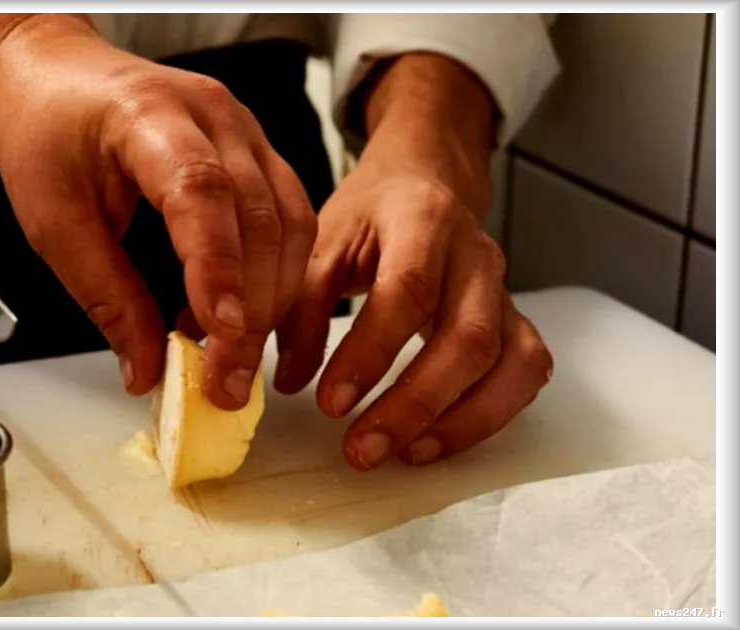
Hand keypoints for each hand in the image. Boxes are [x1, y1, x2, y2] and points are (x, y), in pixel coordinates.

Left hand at [0, 16, 317, 408]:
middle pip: (259, 216)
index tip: (221, 330)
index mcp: (149, 114)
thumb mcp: (53, 221)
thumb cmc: (46, 132)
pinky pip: (288, 220)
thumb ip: (104, 296)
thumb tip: (148, 368)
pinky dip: (272, 278)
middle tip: (227, 382)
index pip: (200, 190)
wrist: (54, 78)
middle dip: (251, 310)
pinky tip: (239, 321)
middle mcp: (214, 115)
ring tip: (233, 362)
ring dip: (270, 302)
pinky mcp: (255, 155)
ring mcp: (244, 132)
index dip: (217, 266)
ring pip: (290, 224)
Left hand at [274, 54, 553, 469]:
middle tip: (361, 450)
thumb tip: (290, 383)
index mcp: (422, 218)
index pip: (407, 291)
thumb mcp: (320, 244)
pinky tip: (437, 440)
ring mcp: (505, 289)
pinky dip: (489, 416)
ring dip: (460, 421)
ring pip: (510, 363)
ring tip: (403, 454)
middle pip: (469, 338)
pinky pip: (524, 374)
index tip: (330, 403)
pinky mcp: (516, 320)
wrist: (424, 182)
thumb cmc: (367, 217)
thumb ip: (301, 309)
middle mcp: (476, 254)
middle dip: (415, 405)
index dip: (369, 354)